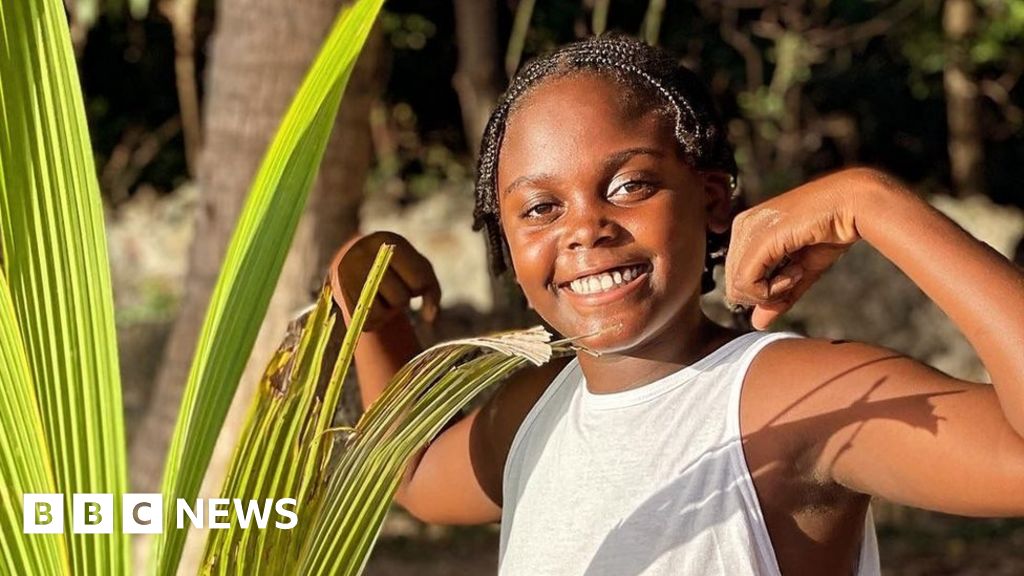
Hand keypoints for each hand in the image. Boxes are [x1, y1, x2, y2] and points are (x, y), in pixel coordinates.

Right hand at [329, 231, 440, 331]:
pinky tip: (371, 302)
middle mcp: (362, 254)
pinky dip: (377, 318)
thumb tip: (430, 318)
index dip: (419, 287)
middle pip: (400, 299)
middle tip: (392, 286)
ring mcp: (347, 275)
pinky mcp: (340, 294)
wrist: (357, 261)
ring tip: (381, 293)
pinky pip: (369, 321)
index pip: (418, 281)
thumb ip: (431, 290)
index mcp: (386, 241)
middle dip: (402, 298)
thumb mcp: (418, 268)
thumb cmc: (397, 266)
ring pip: (384, 312)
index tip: (409, 279)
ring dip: (389, 309)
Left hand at [724, 168, 876, 329]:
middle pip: (735, 286)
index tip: (792, 277)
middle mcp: (742, 226)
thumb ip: (777, 297)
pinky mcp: (760, 238)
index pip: (737, 279)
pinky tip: (797, 271)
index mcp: (746, 230)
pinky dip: (774, 288)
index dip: (764, 292)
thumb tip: (756, 324)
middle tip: (796, 277)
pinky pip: (749, 282)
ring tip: (798, 271)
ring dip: (773, 291)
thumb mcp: (799, 272)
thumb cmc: (829, 234)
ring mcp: (748, 230)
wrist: (852, 206)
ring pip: (739, 287)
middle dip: (766, 294)